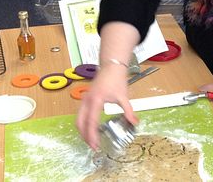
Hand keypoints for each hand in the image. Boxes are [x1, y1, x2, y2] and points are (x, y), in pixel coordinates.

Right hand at [76, 22, 139, 149]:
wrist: (111, 66)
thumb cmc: (116, 79)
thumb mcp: (123, 96)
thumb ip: (128, 111)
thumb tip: (135, 122)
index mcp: (96, 101)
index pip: (92, 122)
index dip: (92, 135)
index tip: (95, 145)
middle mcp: (87, 101)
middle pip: (80, 122)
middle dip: (85, 136)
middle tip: (92, 146)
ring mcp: (84, 99)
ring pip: (78, 118)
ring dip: (82, 130)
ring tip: (91, 140)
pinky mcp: (85, 99)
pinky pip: (80, 114)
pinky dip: (83, 123)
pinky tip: (90, 128)